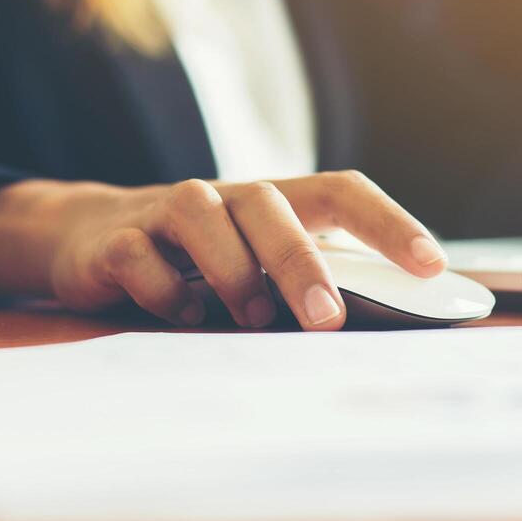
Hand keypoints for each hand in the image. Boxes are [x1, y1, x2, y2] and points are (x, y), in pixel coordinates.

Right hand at [48, 171, 446, 331]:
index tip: (431, 265)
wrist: (90, 237)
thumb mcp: (256, 266)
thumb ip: (310, 284)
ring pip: (200, 214)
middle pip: (269, 205)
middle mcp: (225, 199)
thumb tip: (388, 328)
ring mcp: (165, 215)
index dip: (388, 222)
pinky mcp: (115, 242)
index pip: (341, 192)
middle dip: (301, 262)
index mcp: (274, 203)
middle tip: (327, 320)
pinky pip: (137, 255)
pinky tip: (182, 317)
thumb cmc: (200, 262)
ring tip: (253, 318)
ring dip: (232, 270)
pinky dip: (162, 287)